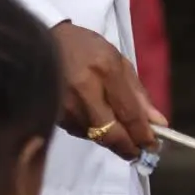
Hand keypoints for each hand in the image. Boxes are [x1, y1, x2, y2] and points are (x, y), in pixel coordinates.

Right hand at [52, 22, 166, 159]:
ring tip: (121, 134)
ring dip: (112, 140)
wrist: (37, 43)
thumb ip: (138, 93)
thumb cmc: (84, 48)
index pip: (129, 114)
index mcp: (105, 71)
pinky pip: (80, 132)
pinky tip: (99, 123)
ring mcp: (64, 106)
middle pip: (110, 133)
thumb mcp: (118, 61)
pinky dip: (94, 132)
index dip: (143, 135)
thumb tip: (158, 123)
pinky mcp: (52, 115)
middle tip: (139, 151)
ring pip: (96, 136)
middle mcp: (83, 92)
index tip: (154, 146)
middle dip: (128, 147)